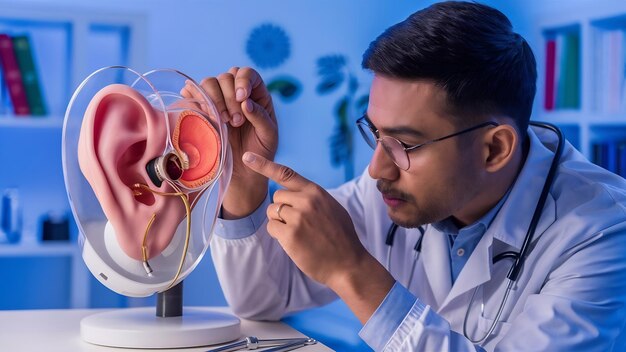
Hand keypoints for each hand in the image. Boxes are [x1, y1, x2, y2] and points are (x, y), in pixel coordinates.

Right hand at [183, 67, 277, 217]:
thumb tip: (245, 102)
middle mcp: (236, 93)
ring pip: (209, 82)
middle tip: (235, 122)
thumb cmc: (261, 152)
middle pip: (226, 76)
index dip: (243, 81)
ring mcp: (218, 100)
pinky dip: (195, 97)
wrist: (243, 172)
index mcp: (256, 94)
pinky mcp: (202, 109)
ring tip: (222, 122)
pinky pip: (193, 93)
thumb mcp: (269, 136)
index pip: (247, 73)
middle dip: (229, 97)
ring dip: (214, 99)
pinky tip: (204, 113)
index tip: (242, 98)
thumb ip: (261, 117)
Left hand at [242, 151, 394, 322]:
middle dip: (281, 209)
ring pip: (272, 212)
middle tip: (297, 223)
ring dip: (280, 222)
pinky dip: (278, 235)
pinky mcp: (290, 235)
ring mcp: (298, 217)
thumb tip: (294, 194)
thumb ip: (312, 198)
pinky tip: (295, 242)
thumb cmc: (341, 237)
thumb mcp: (332, 208)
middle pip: (276, 197)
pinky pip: (271, 228)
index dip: (264, 164)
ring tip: (299, 233)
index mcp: (316, 192)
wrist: (348, 263)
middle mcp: (306, 201)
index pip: (285, 173)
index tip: (247, 157)